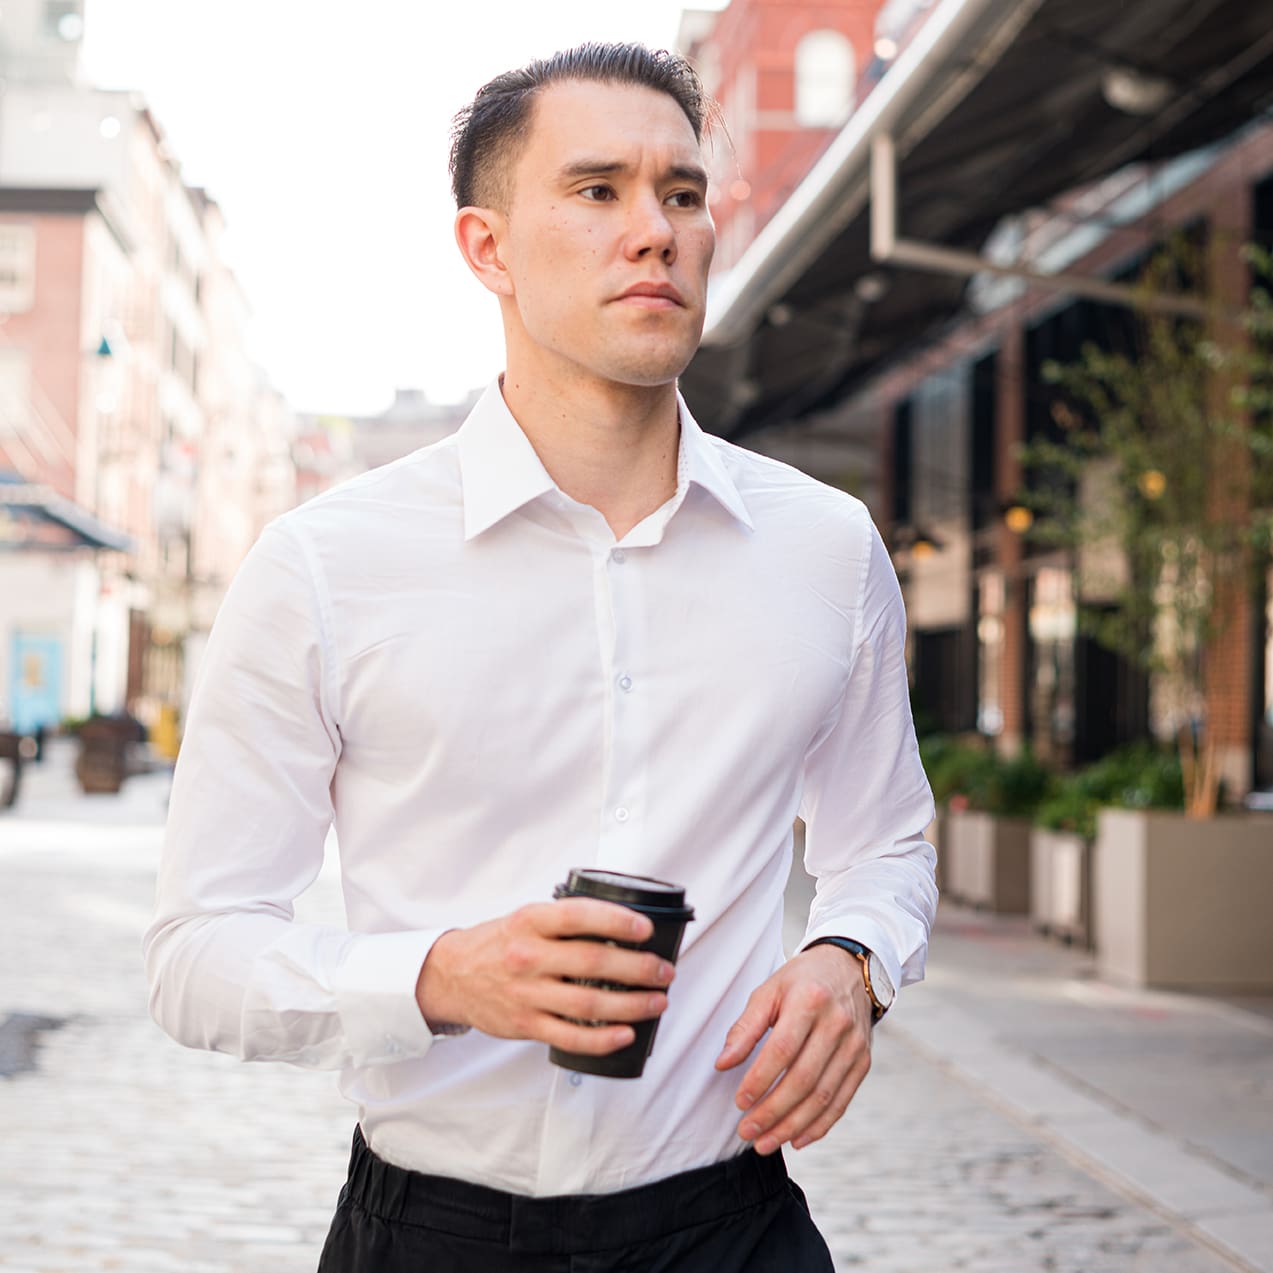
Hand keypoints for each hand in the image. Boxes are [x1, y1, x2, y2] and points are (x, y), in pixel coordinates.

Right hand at [415, 900, 675, 1055]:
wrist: (452, 975)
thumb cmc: (499, 943)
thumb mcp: (527, 918)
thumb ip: (565, 921)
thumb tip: (623, 923)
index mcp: (530, 922)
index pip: (578, 917)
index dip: (616, 921)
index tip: (646, 928)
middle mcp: (527, 956)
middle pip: (593, 963)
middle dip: (639, 968)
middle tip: (664, 970)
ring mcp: (526, 994)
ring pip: (588, 1004)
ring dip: (631, 1005)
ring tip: (657, 1001)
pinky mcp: (525, 1025)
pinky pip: (571, 1037)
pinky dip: (603, 1039)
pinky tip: (626, 1034)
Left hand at [715, 944, 872, 1154]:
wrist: (848, 968)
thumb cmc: (802, 981)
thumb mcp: (769, 990)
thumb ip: (745, 1027)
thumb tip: (723, 1063)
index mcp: (809, 1001)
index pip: (782, 1050)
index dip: (759, 1080)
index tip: (739, 1102)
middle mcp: (836, 1024)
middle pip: (803, 1079)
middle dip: (772, 1112)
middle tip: (747, 1131)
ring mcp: (853, 1045)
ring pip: (822, 1097)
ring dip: (792, 1126)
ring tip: (765, 1142)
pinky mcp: (863, 1062)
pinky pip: (841, 1101)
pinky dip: (819, 1126)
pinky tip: (797, 1139)